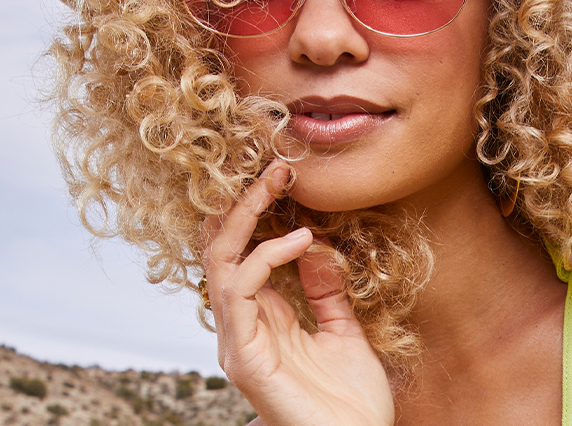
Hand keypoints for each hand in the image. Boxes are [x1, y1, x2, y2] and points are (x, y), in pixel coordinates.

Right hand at [201, 161, 393, 425]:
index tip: (287, 177)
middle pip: (221, 252)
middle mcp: (242, 328)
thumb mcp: (345, 333)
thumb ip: (328, 293)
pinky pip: (238, 294)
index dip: (257, 214)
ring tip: (277, 187)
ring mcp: (238, 343)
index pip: (243, 255)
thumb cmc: (352, 404)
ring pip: (220, 264)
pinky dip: (265, 258)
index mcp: (263, 321)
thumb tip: (317, 247)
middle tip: (276, 169)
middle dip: (243, 204)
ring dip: (246, 218)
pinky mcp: (244, 359)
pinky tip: (299, 241)